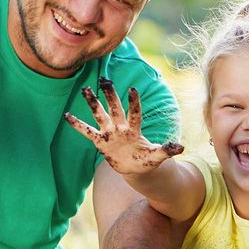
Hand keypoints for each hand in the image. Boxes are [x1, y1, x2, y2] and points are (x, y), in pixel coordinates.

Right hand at [64, 78, 183, 174]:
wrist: (136, 168)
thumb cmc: (147, 160)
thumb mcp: (157, 156)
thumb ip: (167, 150)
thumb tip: (181, 147)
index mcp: (135, 130)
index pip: (135, 114)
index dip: (134, 103)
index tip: (132, 89)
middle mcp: (121, 128)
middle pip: (115, 109)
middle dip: (110, 96)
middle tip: (105, 80)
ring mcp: (110, 133)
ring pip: (100, 115)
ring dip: (93, 104)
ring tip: (86, 90)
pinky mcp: (101, 142)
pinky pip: (87, 132)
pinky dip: (78, 125)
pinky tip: (67, 115)